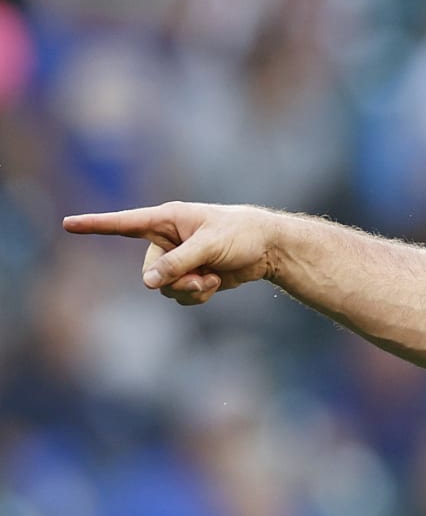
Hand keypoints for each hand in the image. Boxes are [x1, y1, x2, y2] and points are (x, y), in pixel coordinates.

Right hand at [62, 201, 283, 305]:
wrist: (268, 248)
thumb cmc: (241, 234)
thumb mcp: (210, 245)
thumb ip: (178, 262)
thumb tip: (147, 282)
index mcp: (166, 219)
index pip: (124, 223)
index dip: (95, 225)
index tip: (68, 224)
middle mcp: (167, 239)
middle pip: (149, 270)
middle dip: (173, 280)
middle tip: (201, 278)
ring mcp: (178, 260)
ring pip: (163, 287)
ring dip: (188, 290)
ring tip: (211, 279)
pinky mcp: (191, 276)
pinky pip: (180, 295)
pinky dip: (196, 295)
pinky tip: (214, 284)